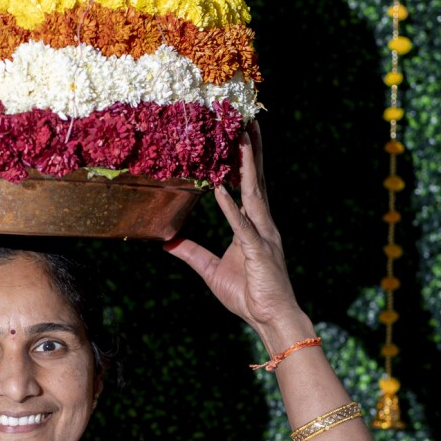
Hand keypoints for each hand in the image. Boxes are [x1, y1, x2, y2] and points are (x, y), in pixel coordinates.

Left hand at [164, 124, 306, 345]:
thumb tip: (168, 242)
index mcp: (252, 227)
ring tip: (242, 139)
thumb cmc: (249, 296)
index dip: (244, 162)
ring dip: (247, 166)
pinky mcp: (258, 252)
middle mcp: (261, 225)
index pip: (249, 187)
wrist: (272, 319)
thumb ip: (192, 253)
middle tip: (248, 121)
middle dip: (252, 151)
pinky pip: (242, 226)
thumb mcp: (211, 271)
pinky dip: (231, 208)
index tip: (240, 136)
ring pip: (254, 194)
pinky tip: (221, 190)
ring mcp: (262, 236)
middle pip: (256, 180)